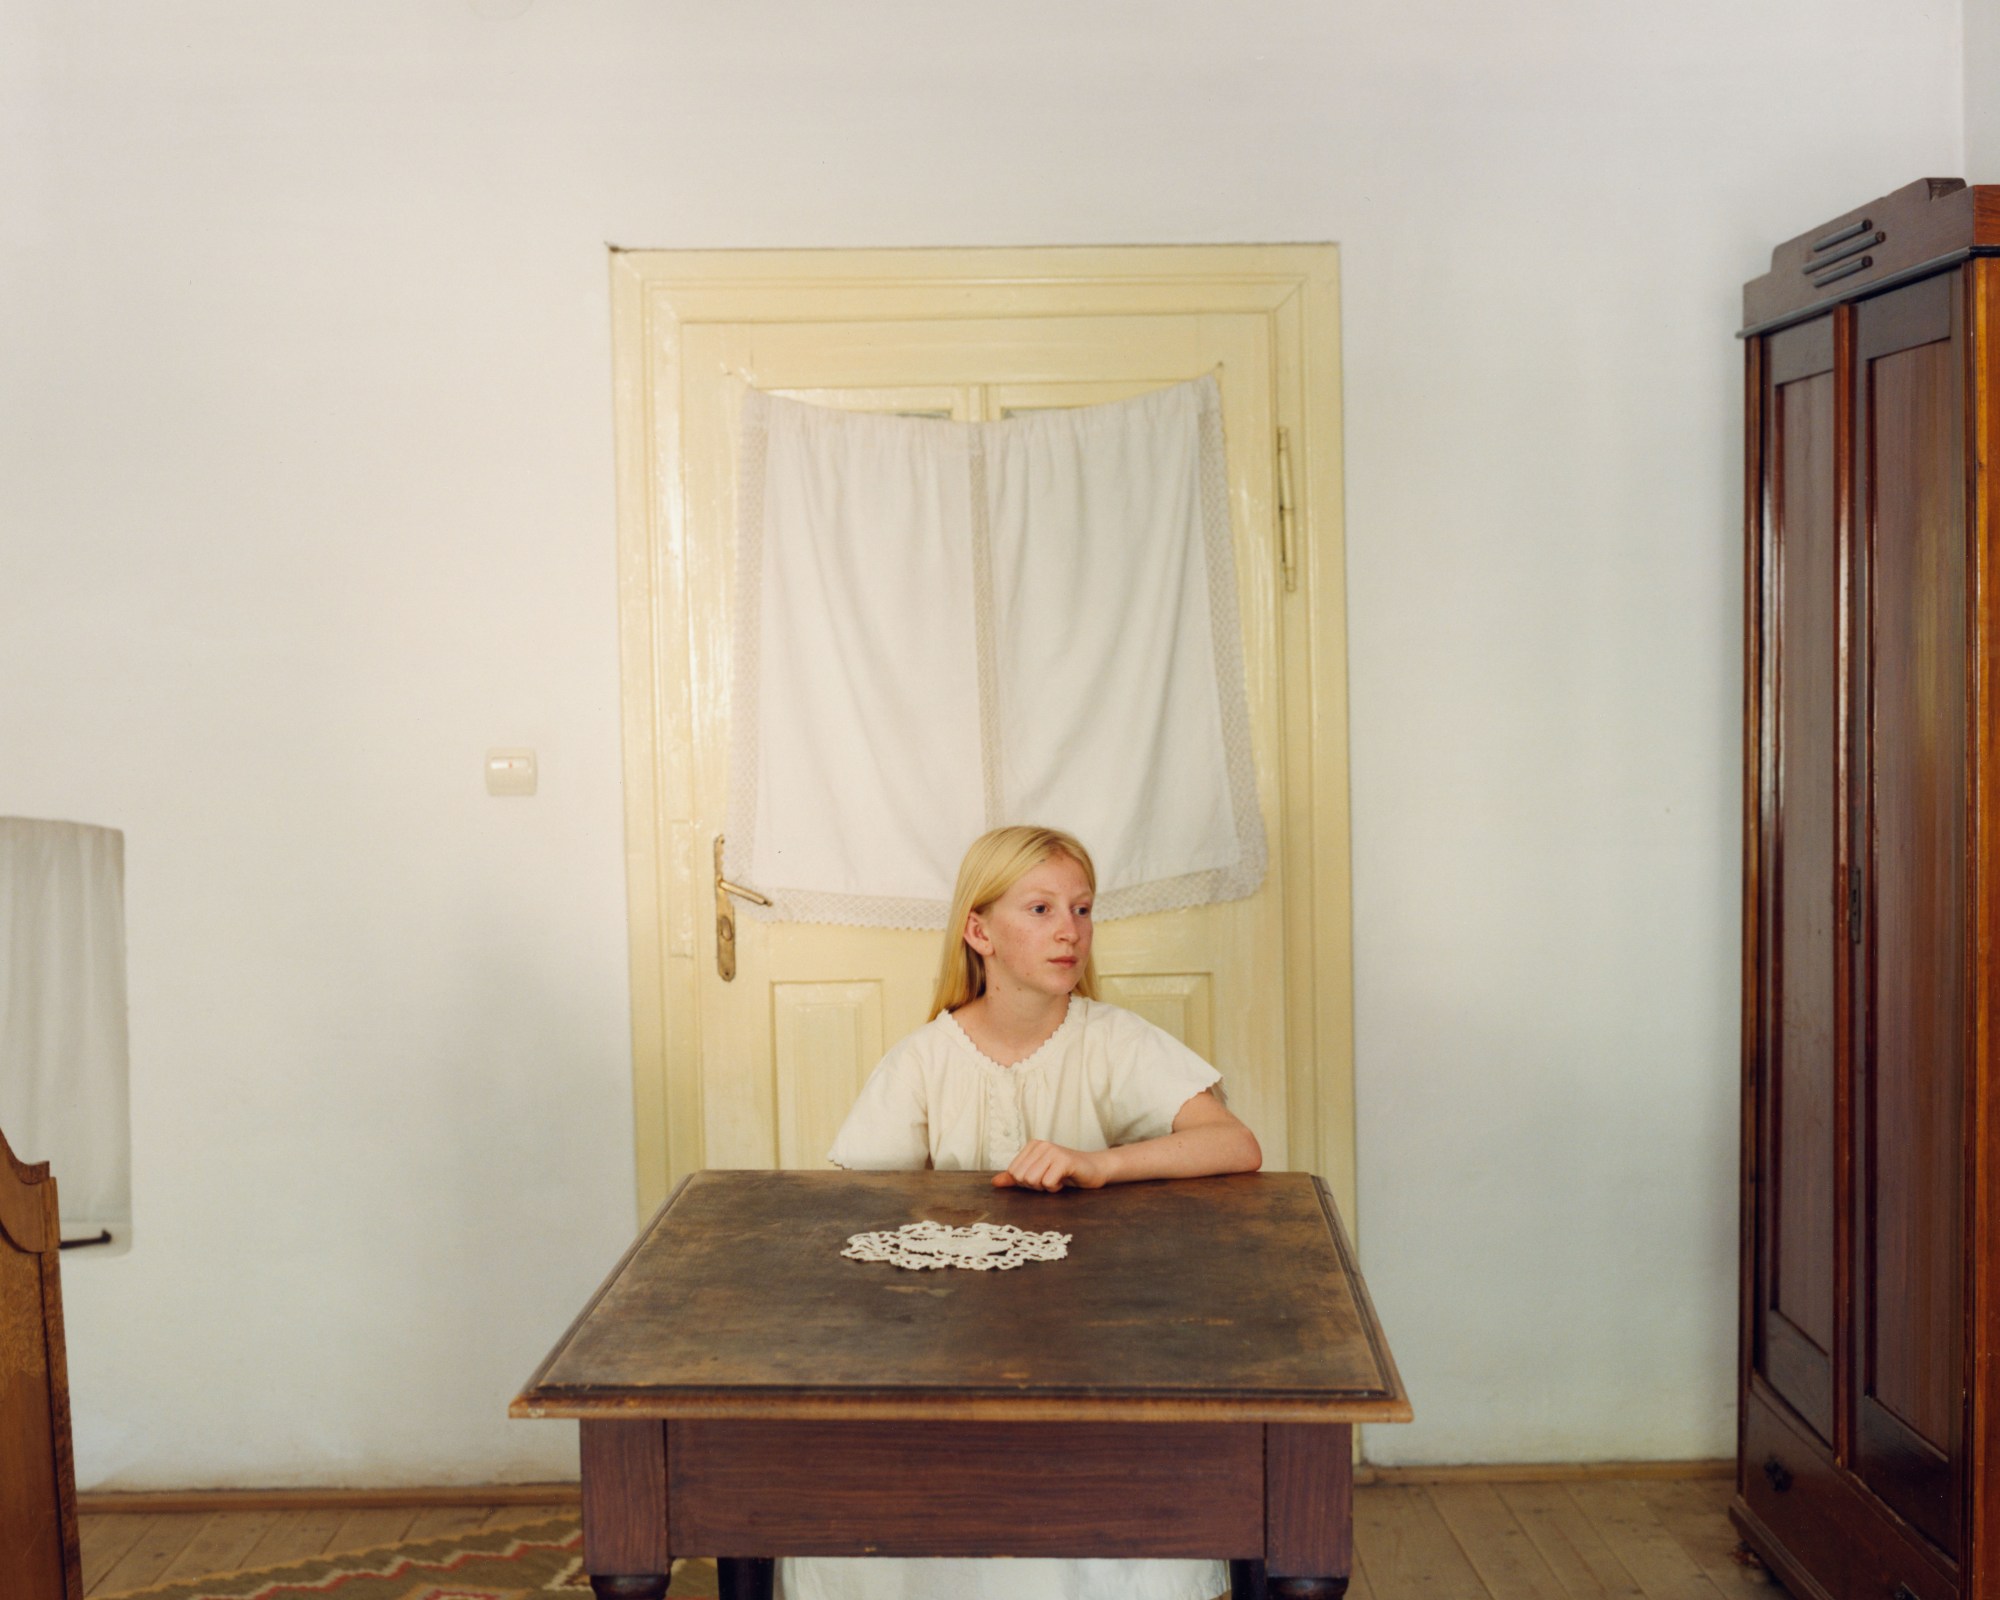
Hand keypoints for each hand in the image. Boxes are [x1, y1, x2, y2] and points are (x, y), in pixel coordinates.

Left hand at [992, 1141, 1109, 1190]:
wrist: (1094, 1170)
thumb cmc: (1065, 1173)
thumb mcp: (1037, 1175)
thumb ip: (1015, 1178)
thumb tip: (994, 1182)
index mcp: (1032, 1146)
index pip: (1013, 1172)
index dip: (1026, 1182)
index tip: (1042, 1177)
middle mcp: (1041, 1145)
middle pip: (1021, 1177)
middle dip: (1035, 1185)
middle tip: (1050, 1179)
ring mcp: (1052, 1151)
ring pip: (1033, 1180)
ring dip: (1046, 1187)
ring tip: (1057, 1179)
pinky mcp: (1064, 1160)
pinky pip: (1048, 1183)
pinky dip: (1055, 1188)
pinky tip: (1064, 1180)